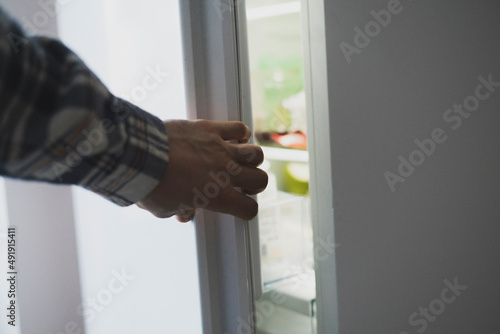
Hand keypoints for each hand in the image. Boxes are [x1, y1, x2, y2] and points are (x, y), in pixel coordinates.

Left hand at [137, 119, 267, 221]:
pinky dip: (240, 133)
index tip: (240, 207)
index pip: (249, 209)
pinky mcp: (211, 130)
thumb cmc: (151, 186)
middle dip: (255, 184)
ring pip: (256, 154)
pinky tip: (235, 137)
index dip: (246, 210)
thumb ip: (180, 211)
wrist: (139, 157)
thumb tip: (185, 212)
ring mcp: (221, 149)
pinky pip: (238, 128)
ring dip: (252, 159)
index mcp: (218, 197)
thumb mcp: (166, 209)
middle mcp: (225, 173)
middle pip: (260, 180)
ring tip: (242, 160)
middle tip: (244, 184)